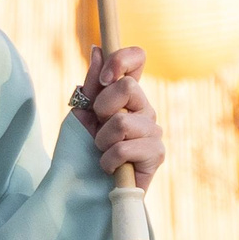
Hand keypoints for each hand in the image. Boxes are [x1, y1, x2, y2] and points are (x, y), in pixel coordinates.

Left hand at [75, 46, 164, 191]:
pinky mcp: (156, 154)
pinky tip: (108, 168)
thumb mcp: (82, 114)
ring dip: (102, 140)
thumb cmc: (82, 153)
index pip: (137, 58)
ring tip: (101, 153)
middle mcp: (144, 109)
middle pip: (128, 87)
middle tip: (98, 129)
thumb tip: (97, 48)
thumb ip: (92, 84)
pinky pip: (124, 147)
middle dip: (102, 109)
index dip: (121, 60)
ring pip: (122, 121)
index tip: (103, 78)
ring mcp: (153, 131)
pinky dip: (107, 160)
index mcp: (128, 95)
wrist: (85, 192)